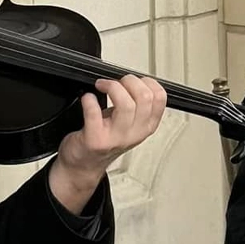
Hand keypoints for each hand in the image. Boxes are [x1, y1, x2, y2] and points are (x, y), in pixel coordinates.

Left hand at [49, 75, 166, 212]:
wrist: (84, 163)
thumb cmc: (105, 140)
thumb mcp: (130, 124)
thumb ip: (137, 105)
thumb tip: (135, 80)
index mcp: (147, 126)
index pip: (160, 98)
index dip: (147, 82)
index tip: (134, 81)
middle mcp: (135, 133)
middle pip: (145, 97)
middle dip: (129, 81)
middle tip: (116, 82)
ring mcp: (116, 138)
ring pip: (126, 104)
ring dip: (112, 87)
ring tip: (102, 86)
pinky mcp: (96, 140)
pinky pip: (94, 113)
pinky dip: (89, 100)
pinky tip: (88, 99)